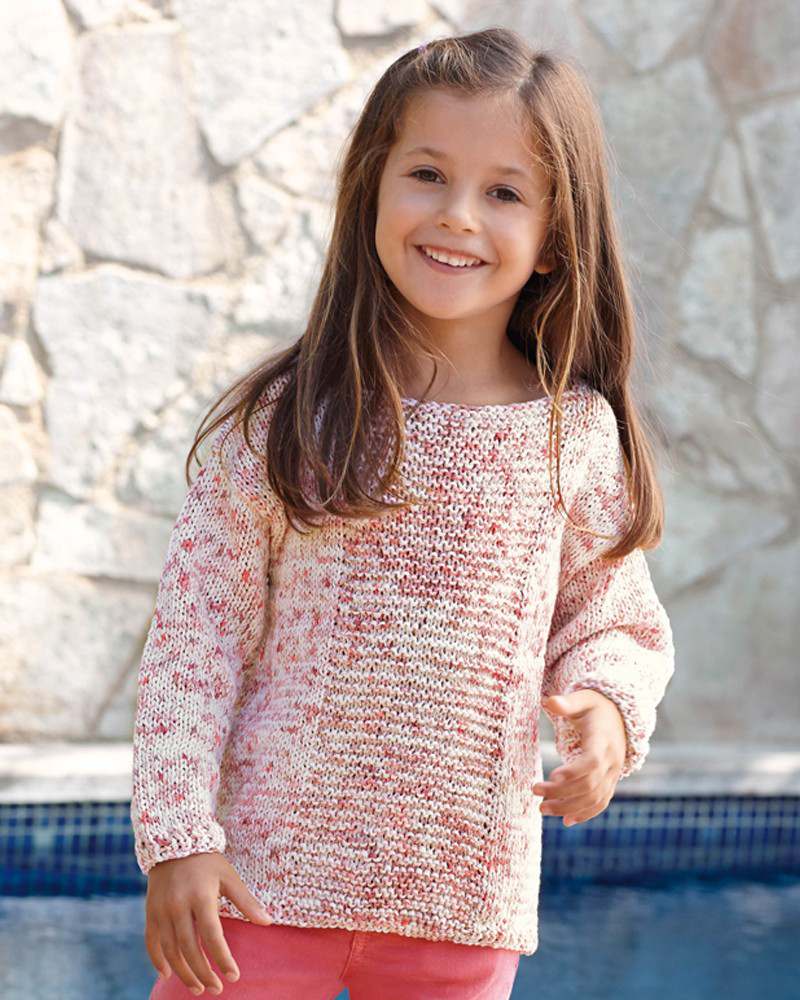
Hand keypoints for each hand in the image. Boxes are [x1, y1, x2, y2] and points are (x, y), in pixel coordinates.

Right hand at [144, 850, 272, 994]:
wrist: (173, 842)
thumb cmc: (207, 862)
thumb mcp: (229, 877)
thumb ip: (246, 901)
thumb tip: (268, 922)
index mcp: (201, 896)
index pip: (212, 936)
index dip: (222, 958)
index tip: (233, 976)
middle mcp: (178, 906)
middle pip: (190, 949)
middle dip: (203, 972)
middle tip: (216, 989)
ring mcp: (161, 910)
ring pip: (170, 951)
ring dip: (183, 973)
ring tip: (198, 987)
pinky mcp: (150, 912)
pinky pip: (151, 942)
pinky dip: (157, 960)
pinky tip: (167, 975)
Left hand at [534, 689, 626, 826]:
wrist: (619, 718)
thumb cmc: (595, 707)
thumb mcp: (583, 699)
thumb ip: (567, 703)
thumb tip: (549, 701)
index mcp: (603, 740)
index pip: (592, 761)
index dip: (574, 772)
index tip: (552, 775)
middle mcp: (611, 761)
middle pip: (589, 784)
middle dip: (562, 792)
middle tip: (535, 790)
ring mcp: (613, 774)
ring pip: (594, 798)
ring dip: (568, 807)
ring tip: (542, 809)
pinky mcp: (610, 782)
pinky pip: (601, 803)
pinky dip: (585, 814)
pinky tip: (566, 821)